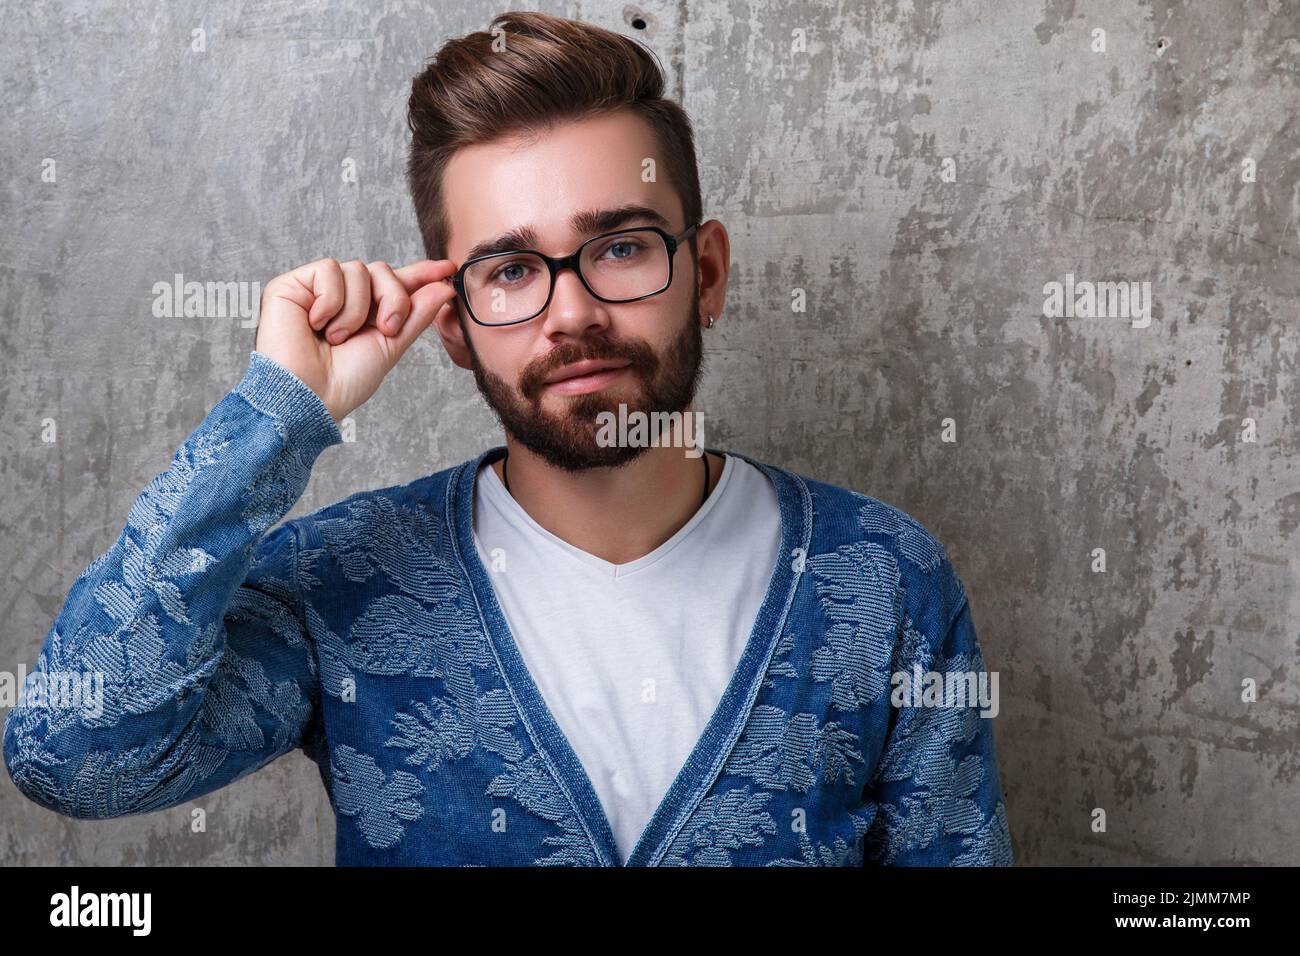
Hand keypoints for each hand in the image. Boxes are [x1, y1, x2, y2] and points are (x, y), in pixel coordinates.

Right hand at [253, 257, 458, 422]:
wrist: (309, 397)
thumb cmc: (344, 381)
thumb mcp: (391, 346)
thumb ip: (416, 314)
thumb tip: (443, 286)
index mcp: (365, 314)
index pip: (393, 284)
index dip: (420, 274)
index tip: (448, 269)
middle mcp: (341, 299)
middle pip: (381, 271)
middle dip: (393, 299)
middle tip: (384, 330)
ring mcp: (316, 290)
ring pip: (357, 269)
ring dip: (357, 309)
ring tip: (338, 337)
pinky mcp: (292, 284)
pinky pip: (329, 270)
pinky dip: (330, 301)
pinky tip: (316, 324)